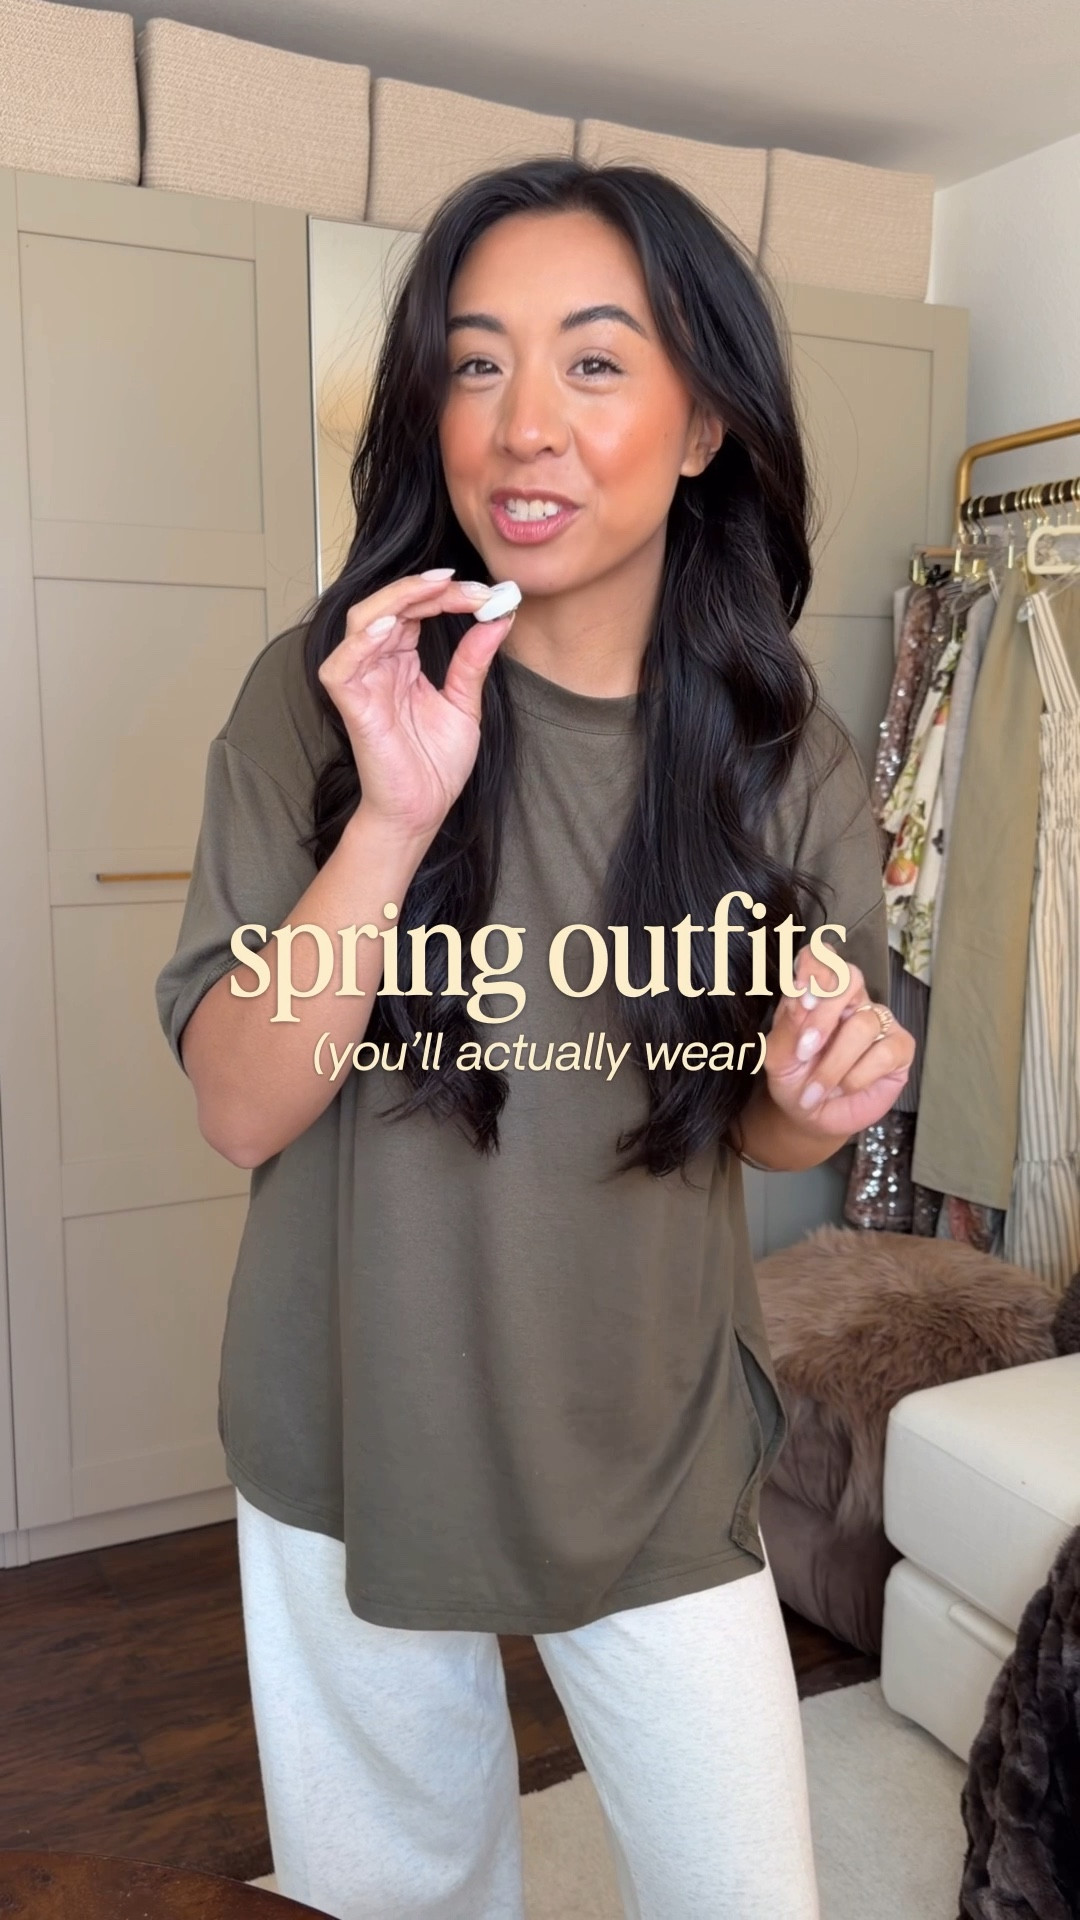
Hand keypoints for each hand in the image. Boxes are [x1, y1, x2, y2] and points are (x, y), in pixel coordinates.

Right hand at [318, 571, 513, 841]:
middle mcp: (378, 665)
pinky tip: (394, 627)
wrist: (422, 810)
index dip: (446, 596)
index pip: (415, 610)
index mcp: (402, 661)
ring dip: (397, 600)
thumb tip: (499, 619)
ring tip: (436, 590)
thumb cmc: (435, 764)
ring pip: (361, 622)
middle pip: (387, 605)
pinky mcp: (351, 706)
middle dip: (424, 588)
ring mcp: (362, 683)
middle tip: (466, 585)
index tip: (485, 592)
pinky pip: (341, 666)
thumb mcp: (464, 704)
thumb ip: (473, 661)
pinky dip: (361, 642)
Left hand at [763, 941, 913, 1139]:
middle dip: (823, 1018)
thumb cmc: (794, 1080)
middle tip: (804, 1052)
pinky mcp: (899, 1047)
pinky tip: (844, 1087)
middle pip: (849, 978)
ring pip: (863, 1023)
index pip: (822, 957)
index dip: (815, 966)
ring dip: (834, 1064)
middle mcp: (849, 1000)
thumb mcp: (778, 1058)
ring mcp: (876, 1021)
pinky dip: (857, 1076)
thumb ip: (788, 1028)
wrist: (812, 1116)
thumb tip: (802, 999)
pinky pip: (884, 1051)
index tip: (801, 994)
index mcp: (816, 992)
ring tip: (815, 1089)